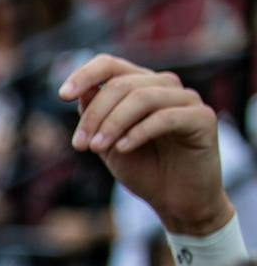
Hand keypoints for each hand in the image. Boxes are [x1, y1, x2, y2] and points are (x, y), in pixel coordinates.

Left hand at [62, 54, 234, 236]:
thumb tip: (81, 92)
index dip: (85, 75)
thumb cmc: (143, 169)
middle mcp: (165, 86)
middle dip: (94, 115)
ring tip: (97, 148)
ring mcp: (186, 99)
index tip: (62, 96)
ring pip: (142, 97)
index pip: (110, 65)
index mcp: (140, 86)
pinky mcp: (202, 118)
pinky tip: (123, 149)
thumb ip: (96, 118)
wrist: (176, 200)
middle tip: (80, 145)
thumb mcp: (108, 144)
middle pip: (121, 84)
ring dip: (112, 124)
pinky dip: (138, 132)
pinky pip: (166, 117)